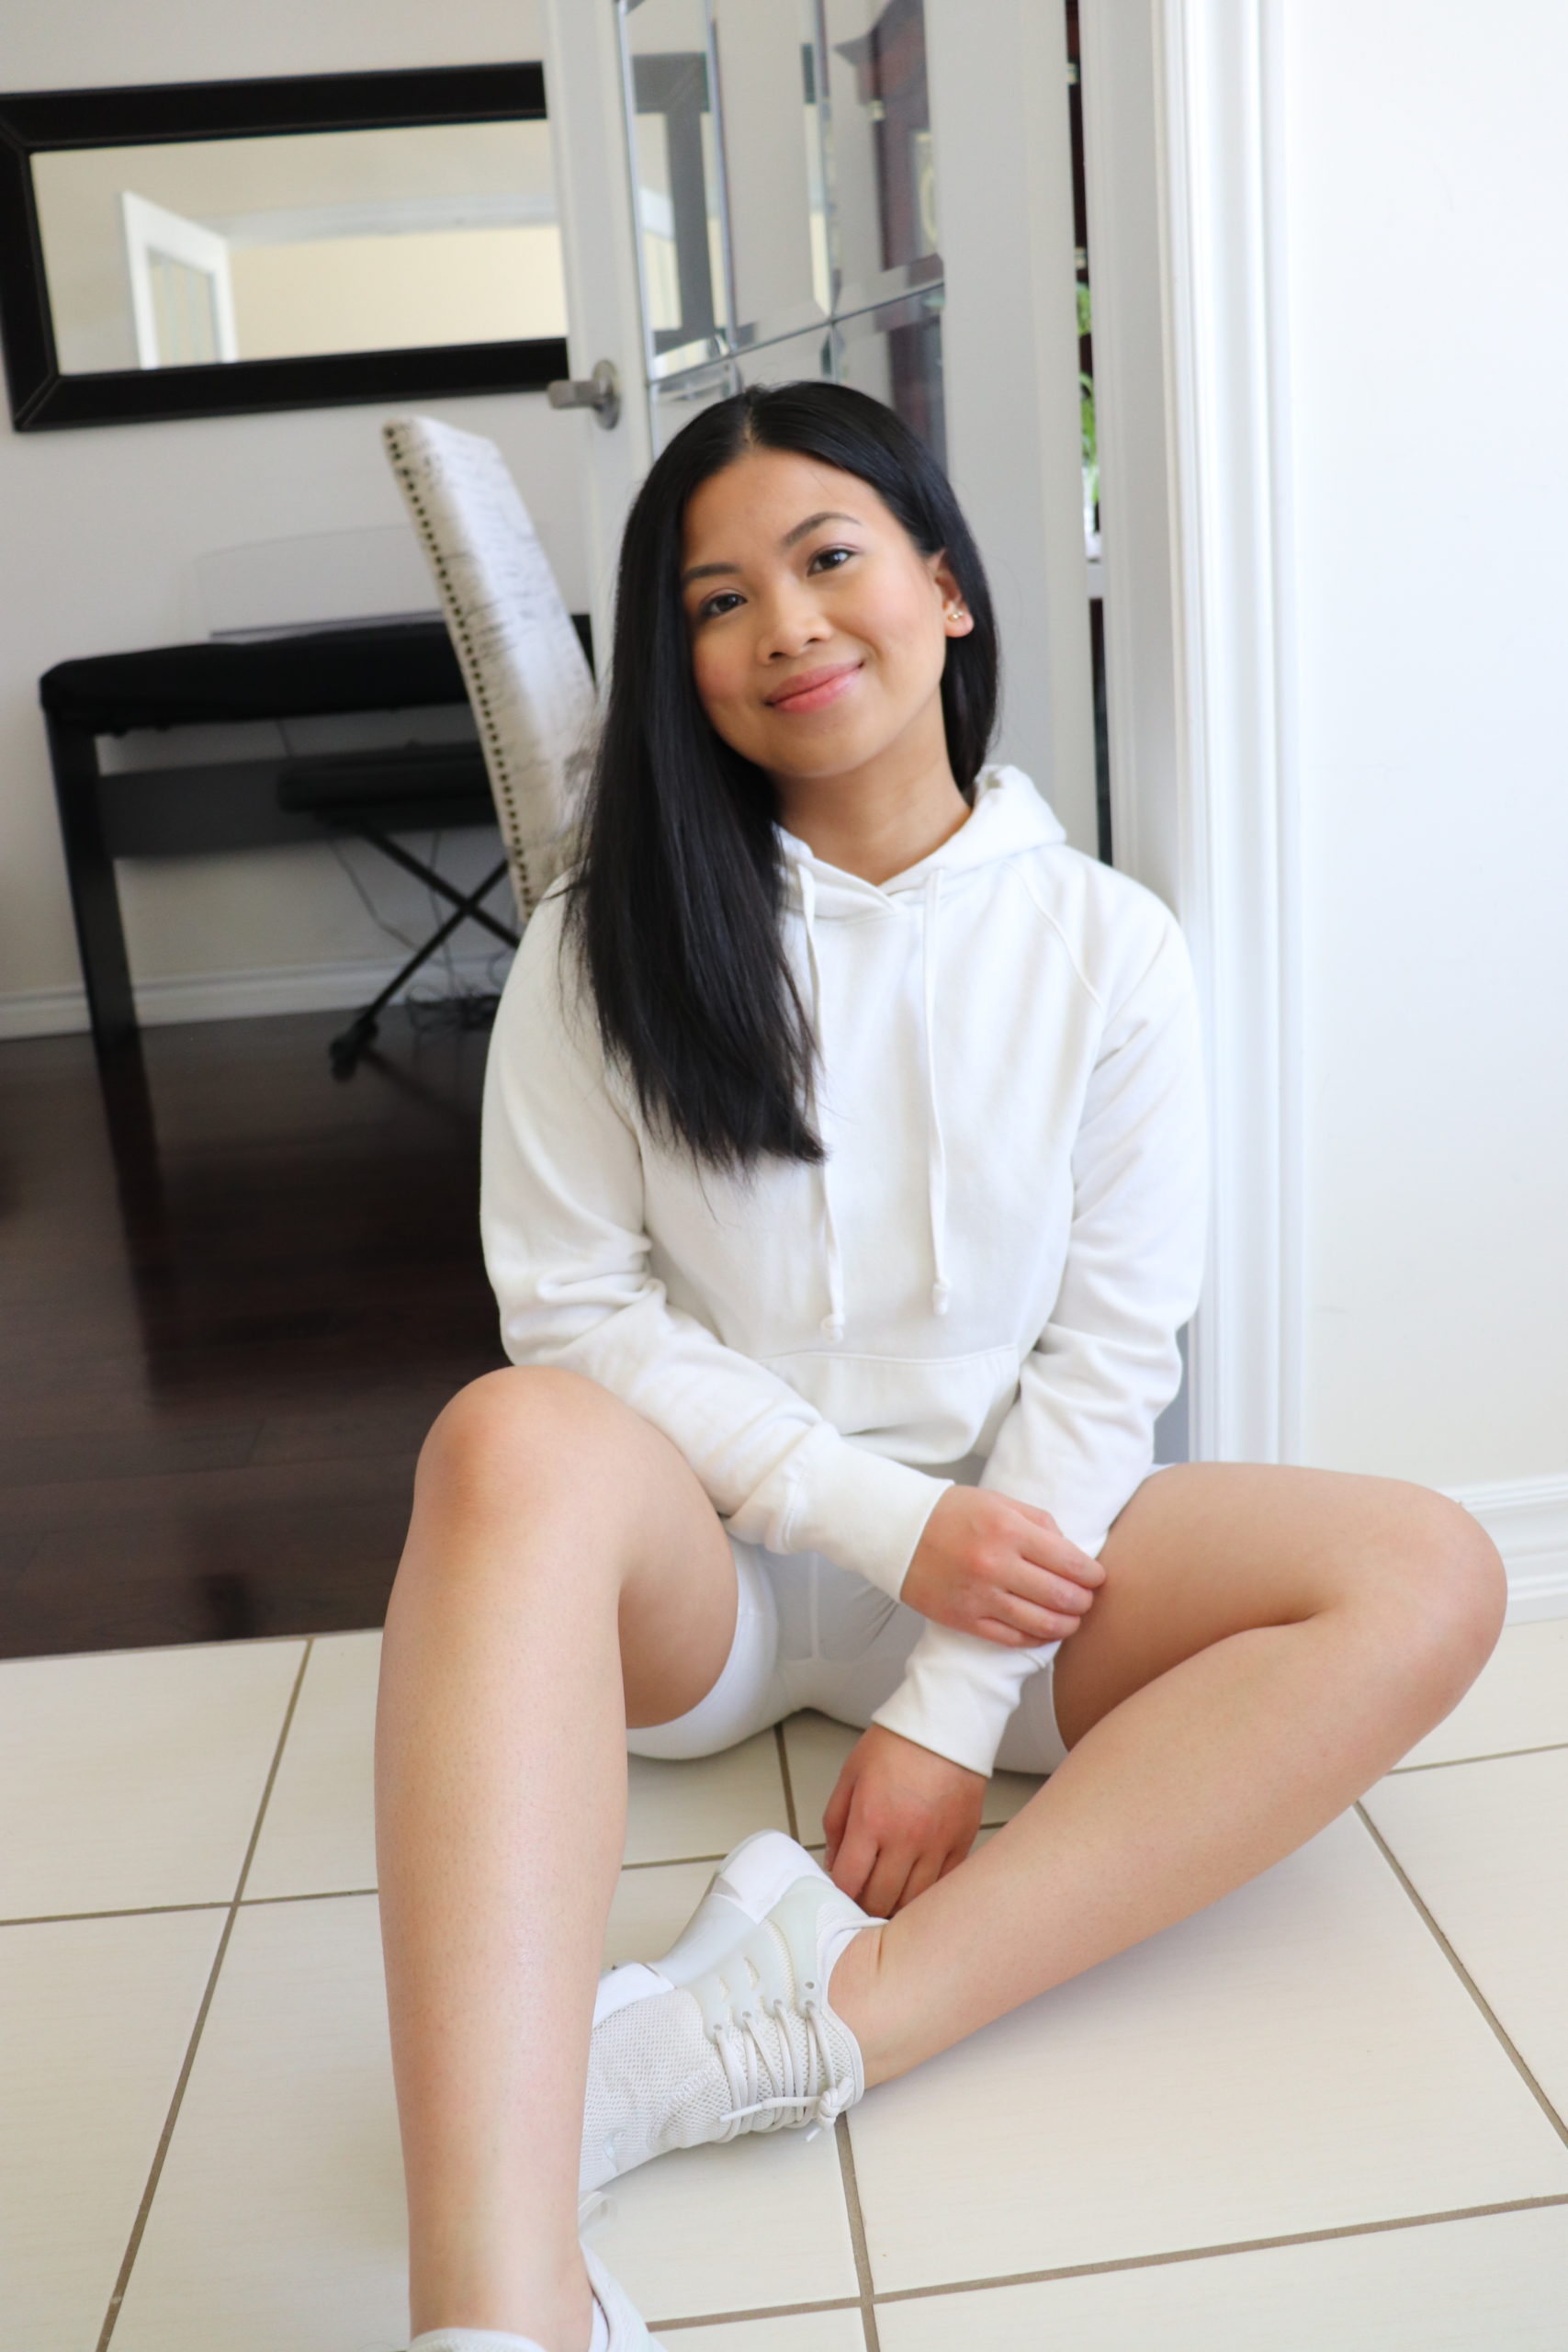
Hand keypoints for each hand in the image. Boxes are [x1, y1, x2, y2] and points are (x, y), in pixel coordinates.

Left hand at [822, 1722, 985, 1916]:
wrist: (947, 1722)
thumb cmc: (897, 1744)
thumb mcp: (851, 1775)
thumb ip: (836, 1823)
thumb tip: (834, 1863)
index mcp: (872, 1820)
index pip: (849, 1882)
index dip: (839, 1895)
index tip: (839, 1892)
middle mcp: (905, 1839)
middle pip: (881, 1900)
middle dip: (865, 1905)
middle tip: (861, 1897)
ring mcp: (937, 1845)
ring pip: (914, 1900)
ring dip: (896, 1904)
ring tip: (887, 1895)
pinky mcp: (962, 1843)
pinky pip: (943, 1885)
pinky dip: (927, 1893)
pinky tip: (916, 1886)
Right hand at [900, 1486, 1104, 1647]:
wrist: (898, 1531)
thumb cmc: (952, 1513)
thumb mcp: (999, 1502)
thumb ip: (1039, 1522)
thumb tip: (1070, 1551)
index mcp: (1008, 1530)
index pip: (1069, 1561)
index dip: (1092, 1574)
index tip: (1097, 1577)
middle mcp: (996, 1565)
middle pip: (1061, 1596)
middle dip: (1083, 1601)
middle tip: (1086, 1599)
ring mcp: (980, 1596)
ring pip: (1041, 1623)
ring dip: (1066, 1624)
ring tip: (1072, 1619)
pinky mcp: (964, 1619)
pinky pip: (1011, 1638)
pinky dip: (1035, 1639)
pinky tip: (1044, 1632)